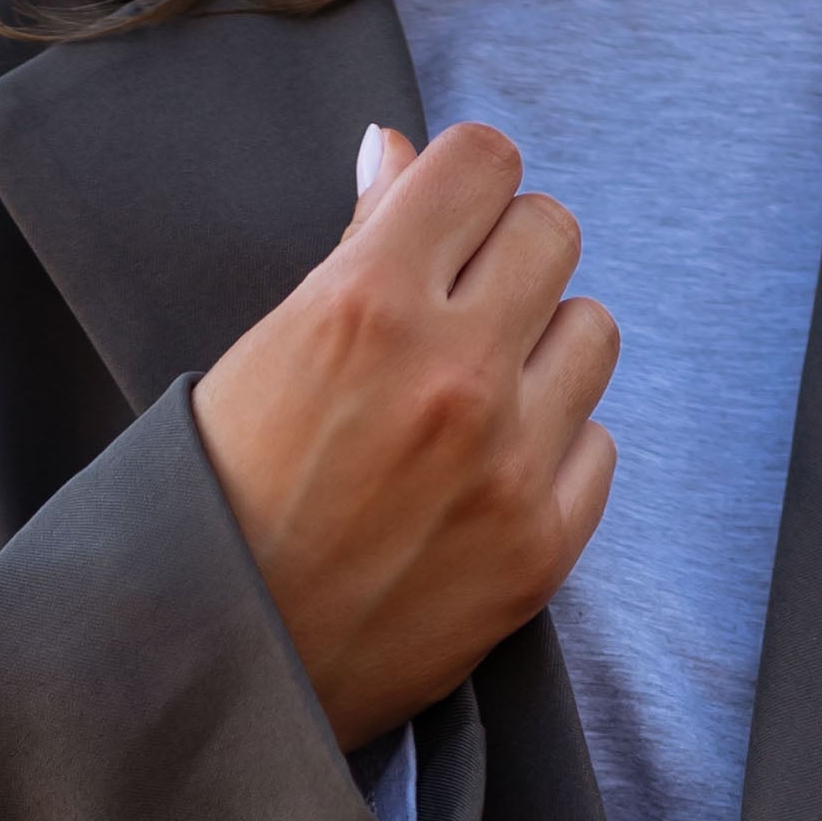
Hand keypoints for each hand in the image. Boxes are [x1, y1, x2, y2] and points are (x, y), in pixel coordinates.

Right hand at [191, 121, 617, 746]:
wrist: (224, 666)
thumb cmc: (222, 501)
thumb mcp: (263, 350)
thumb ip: (354, 248)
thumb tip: (399, 154)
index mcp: (366, 304)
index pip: (483, 162)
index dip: (465, 181)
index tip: (448, 215)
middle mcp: (453, 374)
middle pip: (553, 232)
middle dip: (506, 252)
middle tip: (460, 301)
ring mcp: (509, 465)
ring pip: (592, 330)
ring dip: (542, 344)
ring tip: (477, 390)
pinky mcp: (543, 547)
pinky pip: (599, 442)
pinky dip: (554, 445)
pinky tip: (488, 471)